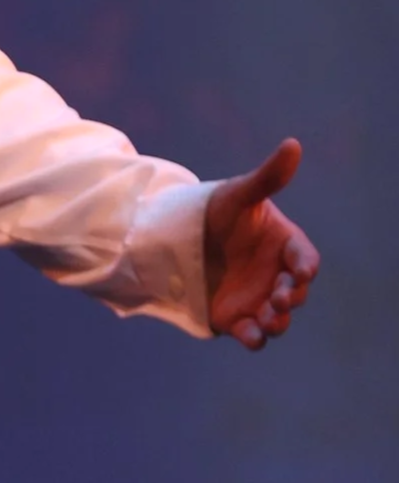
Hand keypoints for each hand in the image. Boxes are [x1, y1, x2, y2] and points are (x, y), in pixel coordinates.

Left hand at [204, 138, 316, 350]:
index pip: (303, 257)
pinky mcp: (236, 318)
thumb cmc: (215, 212)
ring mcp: (257, 298)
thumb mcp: (238, 195)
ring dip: (278, 321)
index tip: (302, 271)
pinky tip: (250, 335)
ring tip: (270, 319)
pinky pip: (251, 333)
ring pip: (277, 318)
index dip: (305, 265)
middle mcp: (276, 275)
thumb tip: (292, 145)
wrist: (177, 239)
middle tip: (279, 298)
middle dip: (291, 296)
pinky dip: (254, 337)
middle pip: (294, 292)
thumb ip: (266, 178)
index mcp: (283, 244)